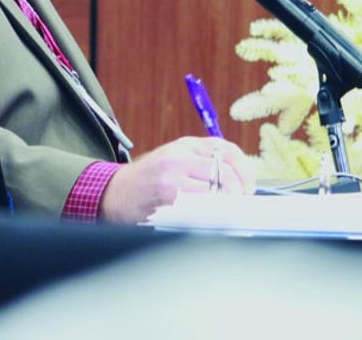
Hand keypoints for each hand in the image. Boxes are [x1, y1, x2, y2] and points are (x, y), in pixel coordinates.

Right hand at [98, 136, 255, 223]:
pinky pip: (201, 198)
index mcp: (185, 145)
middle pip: (225, 167)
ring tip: (227, 210)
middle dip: (239, 188)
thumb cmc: (145, 183)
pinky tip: (210, 215)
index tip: (248, 186)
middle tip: (240, 203)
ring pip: (217, 183)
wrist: (113, 193)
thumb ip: (199, 166)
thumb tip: (234, 183)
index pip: (227, 149)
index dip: (244, 169)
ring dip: (228, 200)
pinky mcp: (167, 188)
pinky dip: (212, 209)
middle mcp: (181, 152)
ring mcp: (173, 169)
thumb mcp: (173, 163)